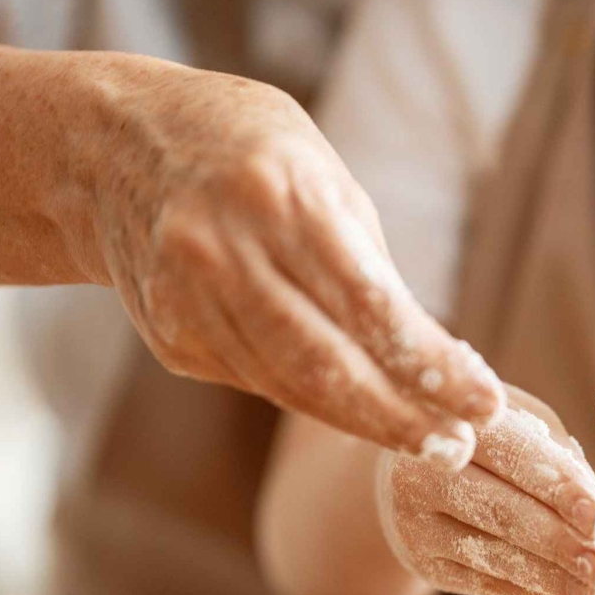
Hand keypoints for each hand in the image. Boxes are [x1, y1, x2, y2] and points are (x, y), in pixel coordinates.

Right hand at [84, 58, 503, 466]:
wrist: (109, 147)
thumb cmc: (247, 151)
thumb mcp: (322, 173)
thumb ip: (370, 264)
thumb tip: (436, 355)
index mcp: (280, 196)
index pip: (370, 305)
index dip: (431, 367)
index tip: (485, 403)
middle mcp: (224, 252)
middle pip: (327, 366)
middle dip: (402, 419)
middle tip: (459, 448)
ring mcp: (187, 301)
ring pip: (292, 389)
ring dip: (366, 424)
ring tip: (427, 440)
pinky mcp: (171, 337)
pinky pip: (260, 383)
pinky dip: (315, 400)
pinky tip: (358, 409)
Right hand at [377, 388, 594, 594]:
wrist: (408, 470)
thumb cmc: (488, 440)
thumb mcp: (524, 427)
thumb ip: (566, 464)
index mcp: (457, 422)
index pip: (516, 457)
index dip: (561, 489)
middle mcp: (425, 472)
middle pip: (501, 512)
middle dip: (561, 544)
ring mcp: (417, 523)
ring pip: (493, 555)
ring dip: (553, 580)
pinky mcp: (424, 563)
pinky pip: (483, 583)